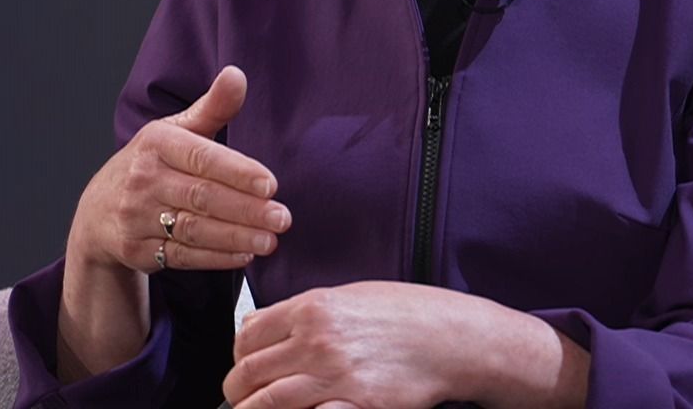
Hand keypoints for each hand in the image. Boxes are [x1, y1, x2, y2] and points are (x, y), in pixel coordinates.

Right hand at [66, 65, 289, 275]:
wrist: (97, 211)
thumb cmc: (150, 164)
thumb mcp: (175, 131)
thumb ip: (212, 107)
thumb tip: (237, 74)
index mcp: (156, 145)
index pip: (202, 158)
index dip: (238, 172)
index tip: (271, 184)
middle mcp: (143, 180)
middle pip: (201, 197)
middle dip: (246, 209)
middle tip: (282, 217)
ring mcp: (137, 218)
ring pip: (193, 229)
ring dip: (236, 237)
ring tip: (270, 240)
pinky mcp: (137, 250)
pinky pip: (181, 256)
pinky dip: (215, 257)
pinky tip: (245, 254)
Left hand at [223, 281, 468, 408]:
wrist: (454, 339)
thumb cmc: (411, 313)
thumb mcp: (352, 295)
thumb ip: (303, 310)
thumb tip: (259, 322)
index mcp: (313, 308)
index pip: (247, 335)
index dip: (238, 356)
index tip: (243, 365)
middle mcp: (317, 340)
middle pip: (248, 373)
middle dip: (238, 390)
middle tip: (243, 397)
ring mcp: (334, 375)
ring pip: (265, 403)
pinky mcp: (355, 404)